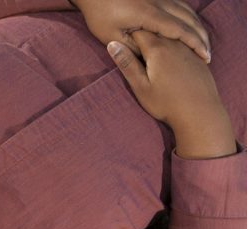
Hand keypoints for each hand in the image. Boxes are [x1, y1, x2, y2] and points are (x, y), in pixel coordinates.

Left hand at [71, 0, 210, 62]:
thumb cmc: (100, 15)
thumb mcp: (111, 37)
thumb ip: (132, 49)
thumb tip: (151, 59)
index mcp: (149, 15)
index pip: (180, 31)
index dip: (195, 44)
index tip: (204, 57)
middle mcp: (160, 3)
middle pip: (189, 20)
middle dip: (201, 38)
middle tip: (207, 55)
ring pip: (187, 11)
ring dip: (198, 27)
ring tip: (203, 44)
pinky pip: (181, 5)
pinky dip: (190, 17)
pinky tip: (191, 28)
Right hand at [109, 32, 235, 158]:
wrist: (199, 113)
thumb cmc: (166, 103)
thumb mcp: (140, 86)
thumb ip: (126, 63)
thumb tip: (112, 44)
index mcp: (157, 49)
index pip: (138, 31)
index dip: (129, 36)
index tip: (124, 47)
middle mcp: (175, 43)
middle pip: (155, 31)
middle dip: (144, 38)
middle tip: (137, 56)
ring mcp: (189, 49)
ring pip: (170, 36)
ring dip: (159, 43)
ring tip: (153, 62)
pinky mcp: (198, 57)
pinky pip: (183, 45)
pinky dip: (173, 50)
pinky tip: (170, 66)